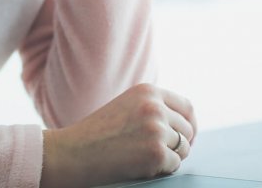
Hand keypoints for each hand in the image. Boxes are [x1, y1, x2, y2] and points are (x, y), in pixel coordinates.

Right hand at [40, 84, 196, 187]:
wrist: (72, 152)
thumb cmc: (96, 134)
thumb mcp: (127, 106)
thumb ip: (152, 108)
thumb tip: (186, 125)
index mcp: (148, 91)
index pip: (186, 106)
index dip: (190, 124)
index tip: (186, 137)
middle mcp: (155, 106)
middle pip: (188, 129)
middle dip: (179, 144)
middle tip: (161, 154)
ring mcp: (156, 129)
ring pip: (183, 148)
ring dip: (170, 158)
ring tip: (144, 159)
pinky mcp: (156, 153)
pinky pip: (174, 165)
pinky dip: (162, 170)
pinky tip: (141, 167)